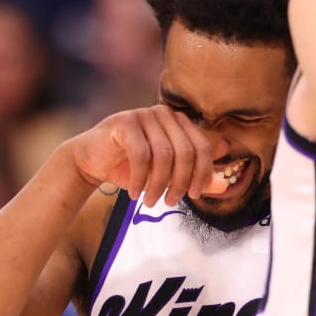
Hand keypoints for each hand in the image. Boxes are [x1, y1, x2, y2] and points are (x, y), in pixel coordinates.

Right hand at [66, 106, 226, 206]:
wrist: (90, 161)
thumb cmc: (131, 168)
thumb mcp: (166, 176)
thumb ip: (194, 178)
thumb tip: (224, 185)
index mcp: (179, 121)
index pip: (204, 146)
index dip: (204, 173)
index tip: (194, 195)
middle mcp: (164, 113)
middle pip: (187, 151)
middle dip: (180, 182)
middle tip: (169, 202)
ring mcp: (144, 114)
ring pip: (164, 155)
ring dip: (158, 185)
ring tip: (150, 201)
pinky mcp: (124, 122)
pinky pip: (142, 155)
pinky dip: (141, 180)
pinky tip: (135, 193)